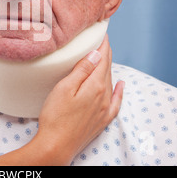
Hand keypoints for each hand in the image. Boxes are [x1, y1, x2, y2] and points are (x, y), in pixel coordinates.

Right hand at [34, 34, 124, 164]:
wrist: (56, 146)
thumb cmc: (55, 116)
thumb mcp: (65, 88)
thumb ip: (82, 70)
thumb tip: (97, 54)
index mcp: (95, 86)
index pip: (102, 59)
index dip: (102, 44)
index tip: (102, 32)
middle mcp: (104, 96)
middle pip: (107, 69)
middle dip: (105, 53)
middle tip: (102, 40)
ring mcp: (105, 109)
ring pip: (110, 82)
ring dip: (108, 67)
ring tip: (105, 56)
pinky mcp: (102, 120)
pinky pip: (116, 101)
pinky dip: (119, 91)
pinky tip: (121, 85)